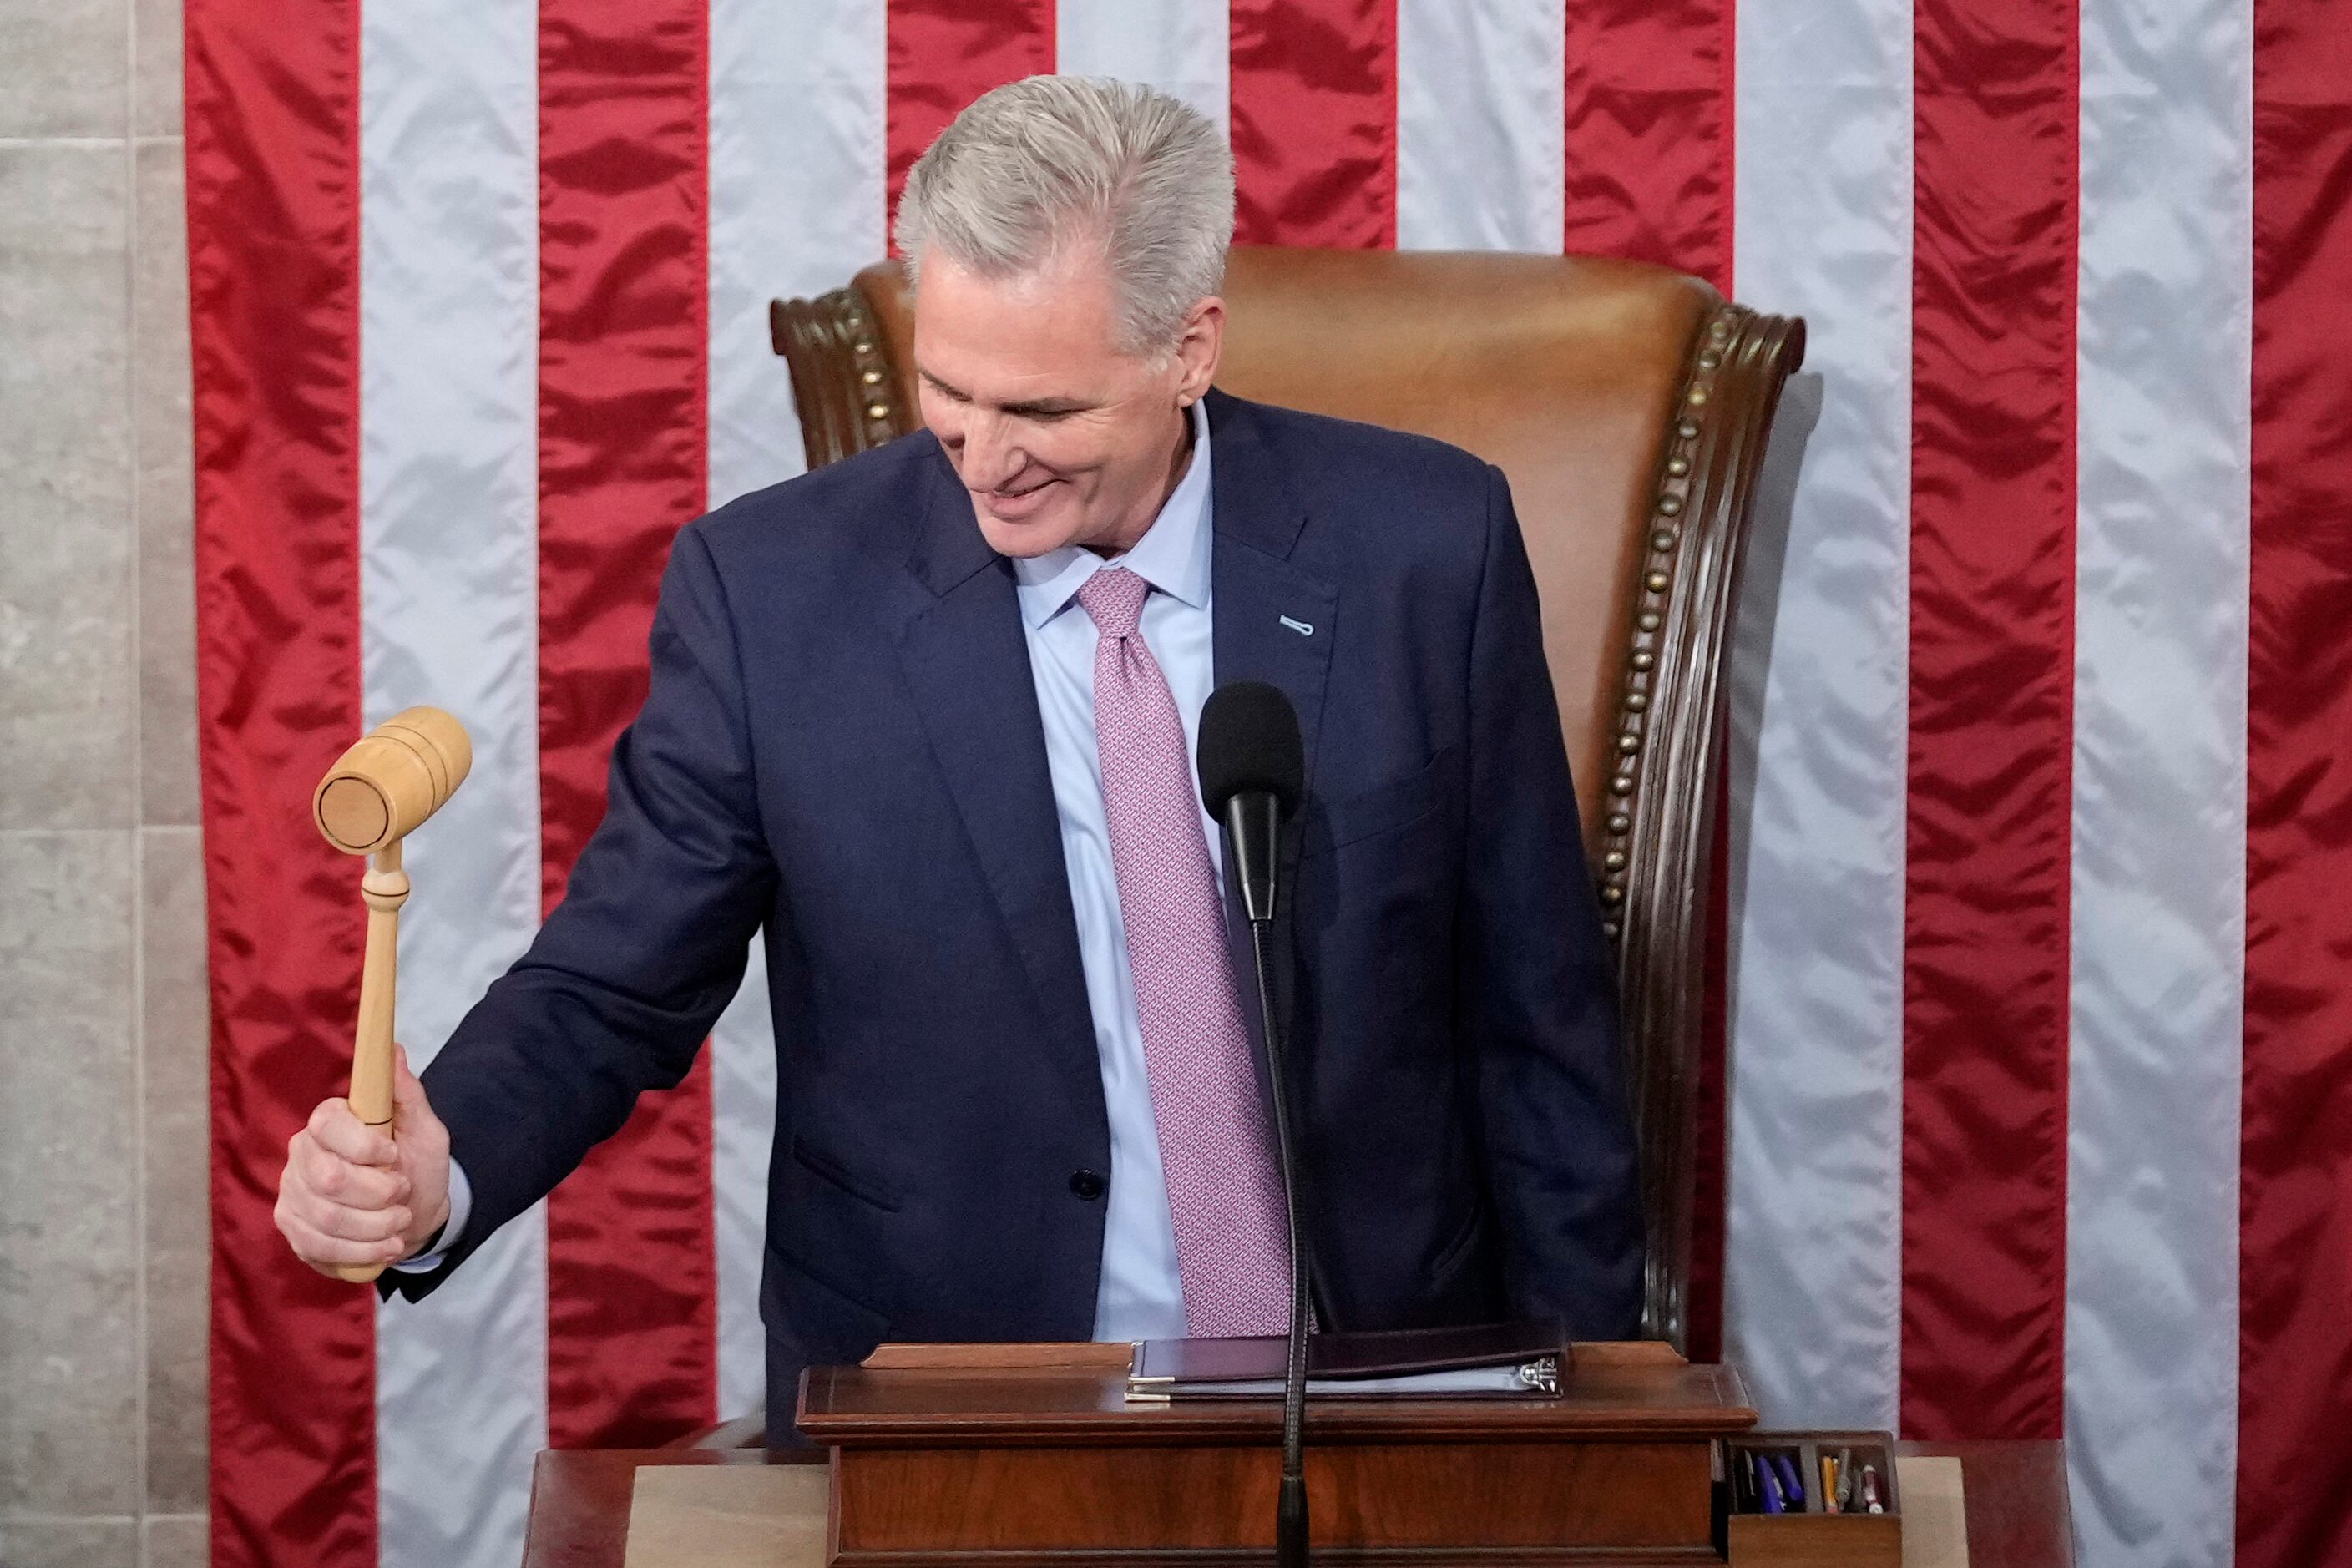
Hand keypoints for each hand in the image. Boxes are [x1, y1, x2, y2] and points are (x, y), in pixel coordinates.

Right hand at [275, 1044, 452, 1278]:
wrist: (413, 1215)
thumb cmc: (415, 1165)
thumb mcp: (423, 1129)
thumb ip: (407, 1093)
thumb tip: (395, 1050)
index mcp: (329, 1121)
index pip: (327, 1125)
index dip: (364, 1146)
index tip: (393, 1156)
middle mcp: (302, 1154)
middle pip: (328, 1179)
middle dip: (378, 1194)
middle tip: (402, 1193)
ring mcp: (292, 1194)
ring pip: (326, 1218)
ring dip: (375, 1225)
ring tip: (400, 1221)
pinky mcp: (293, 1230)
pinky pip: (319, 1247)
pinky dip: (362, 1251)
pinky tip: (386, 1245)